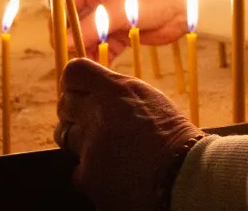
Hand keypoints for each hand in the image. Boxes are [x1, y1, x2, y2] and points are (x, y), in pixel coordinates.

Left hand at [57, 59, 202, 210]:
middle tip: (93, 124)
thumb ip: (118, 94)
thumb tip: (97, 92)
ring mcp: (90, 145)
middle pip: (64, 104)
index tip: (80, 92)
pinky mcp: (87, 174)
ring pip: (64, 136)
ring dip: (80, 142)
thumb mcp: (149, 99)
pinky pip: (77, 170)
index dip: (74, 83)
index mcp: (116, 90)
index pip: (75, 72)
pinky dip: (90, 173)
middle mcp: (98, 113)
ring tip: (106, 149)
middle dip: (74, 113)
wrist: (183, 173)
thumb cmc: (173, 136)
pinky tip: (112, 174)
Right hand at [70, 0, 190, 58]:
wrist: (189, 3)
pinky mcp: (125, 30)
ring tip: (85, 66)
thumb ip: (90, 26)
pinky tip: (100, 68)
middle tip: (72, 58)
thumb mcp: (116, 9)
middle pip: (77, 21)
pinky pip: (107, 45)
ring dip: (87, 50)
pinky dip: (103, 56)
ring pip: (91, 35)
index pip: (67, 0)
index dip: (60, 20)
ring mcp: (113, 14)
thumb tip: (64, 42)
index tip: (58, 41)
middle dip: (74, 39)